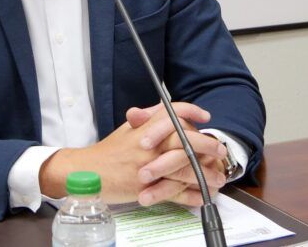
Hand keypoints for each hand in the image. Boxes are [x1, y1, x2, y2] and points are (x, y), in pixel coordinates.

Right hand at [38, 102, 210, 202]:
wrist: (88, 172)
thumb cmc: (108, 152)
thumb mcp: (128, 130)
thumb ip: (148, 120)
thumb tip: (167, 112)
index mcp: (144, 127)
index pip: (173, 112)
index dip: (192, 112)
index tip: (205, 117)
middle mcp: (149, 143)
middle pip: (186, 138)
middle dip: (207, 144)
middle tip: (219, 150)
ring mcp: (149, 165)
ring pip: (185, 166)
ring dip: (204, 172)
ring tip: (217, 177)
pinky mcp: (147, 186)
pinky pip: (175, 190)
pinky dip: (191, 195)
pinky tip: (201, 195)